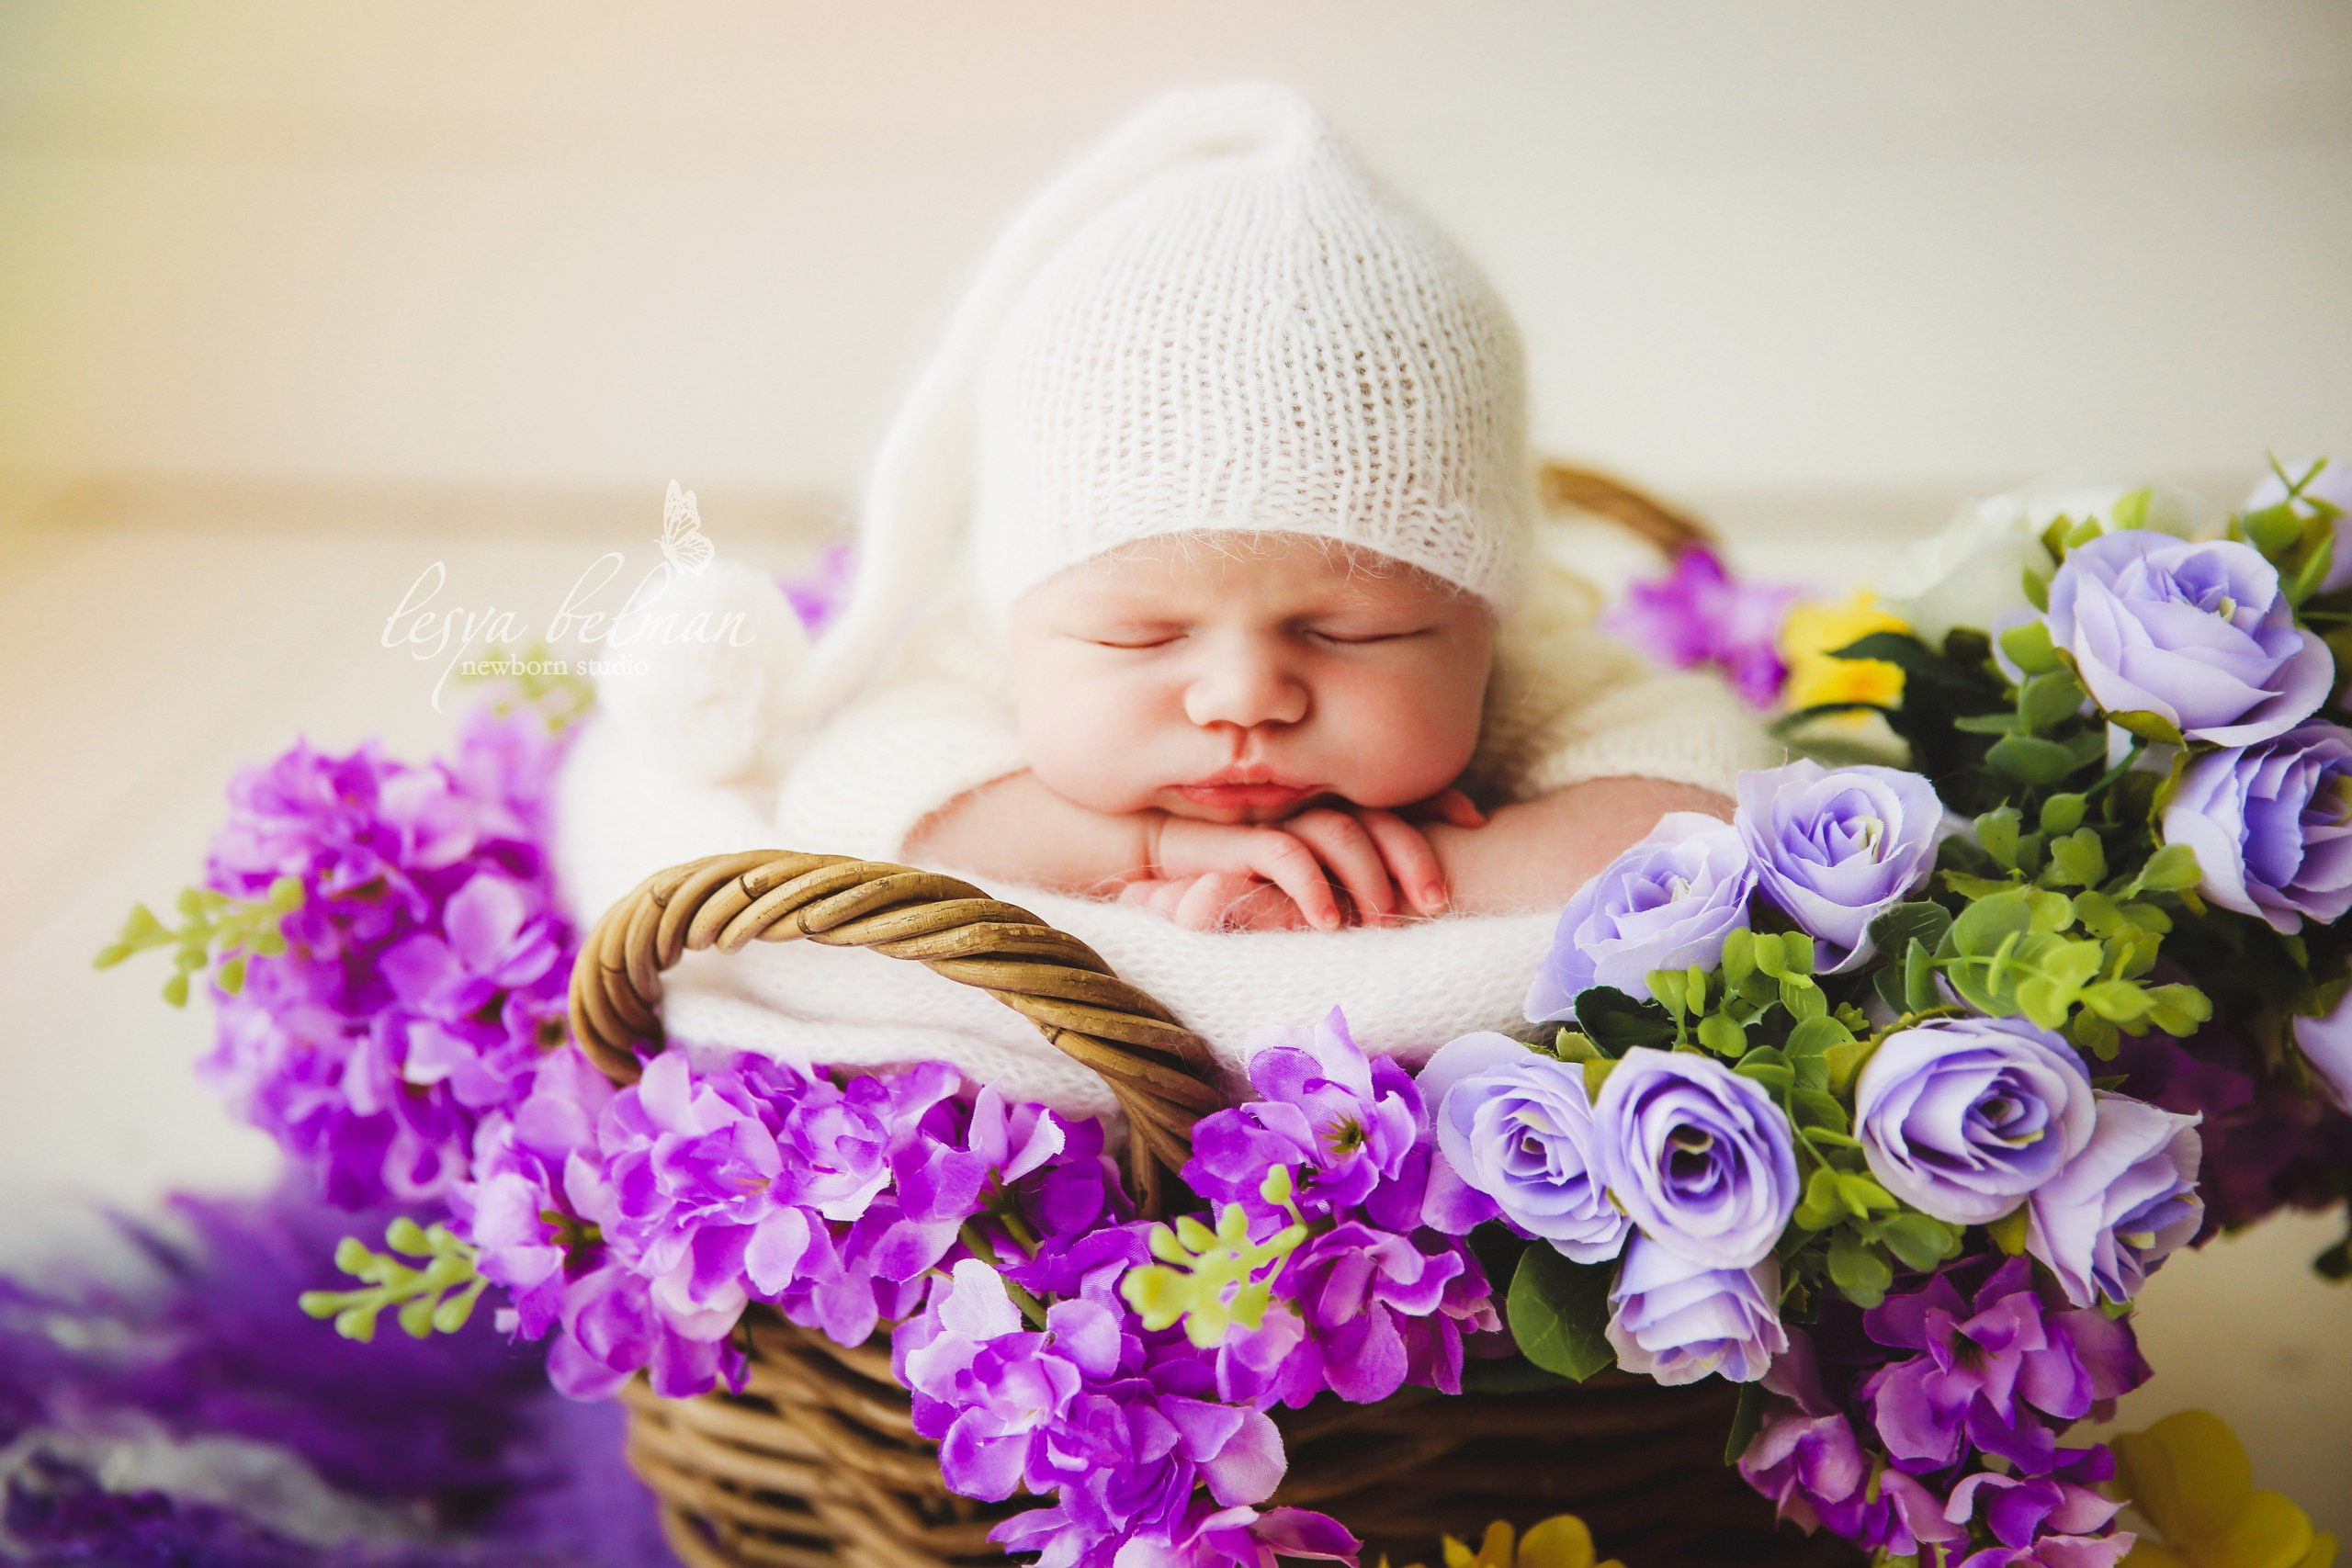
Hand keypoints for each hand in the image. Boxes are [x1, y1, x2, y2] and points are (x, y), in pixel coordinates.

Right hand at [1146, 789, 1488, 928]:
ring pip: (1339, 830)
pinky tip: (1328, 921)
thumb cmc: (1222, 880)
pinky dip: (1311, 886)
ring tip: (1387, 922)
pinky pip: (1285, 854)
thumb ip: (1339, 884)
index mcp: (1325, 807)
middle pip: (1375, 812)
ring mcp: (1271, 817)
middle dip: (1415, 851)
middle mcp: (1302, 804)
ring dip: (1370, 876)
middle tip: (1437, 900)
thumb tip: (1410, 902)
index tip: (1475, 820)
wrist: (1136, 863)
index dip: (1434, 800)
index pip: (1388, 796)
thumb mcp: (1293, 889)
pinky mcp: (1235, 839)